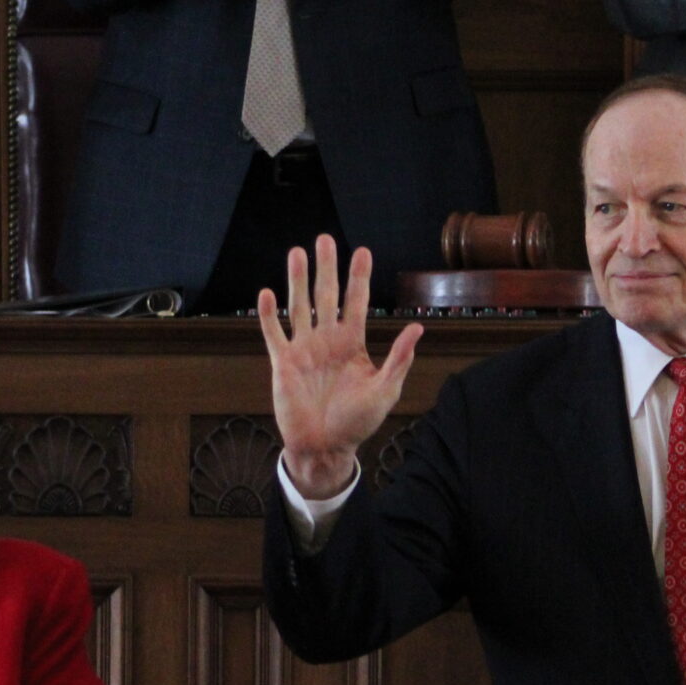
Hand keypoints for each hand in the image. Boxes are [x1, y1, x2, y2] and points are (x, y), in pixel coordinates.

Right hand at [257, 235, 420, 499]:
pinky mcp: (283, 363)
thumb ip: (398, 360)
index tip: (362, 251)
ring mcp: (304, 349)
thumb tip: (417, 329)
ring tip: (296, 253)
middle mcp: (328, 340)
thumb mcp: (385, 391)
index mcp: (353, 343)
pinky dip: (269, 314)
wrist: (325, 446)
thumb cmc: (358, 421)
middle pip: (326, 296)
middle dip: (326, 267)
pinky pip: (274, 333)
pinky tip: (267, 293)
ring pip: (299, 306)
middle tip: (324, 239)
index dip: (359, 277)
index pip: (356, 302)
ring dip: (296, 280)